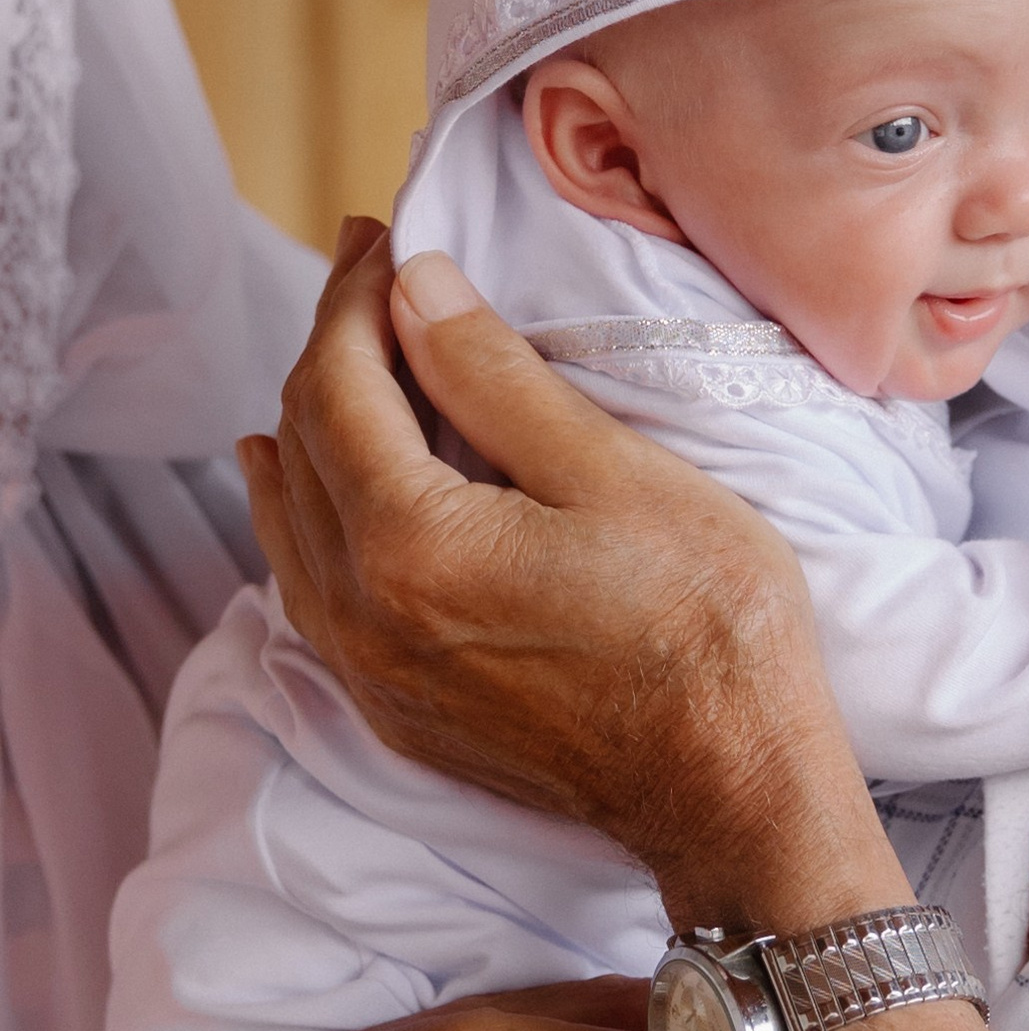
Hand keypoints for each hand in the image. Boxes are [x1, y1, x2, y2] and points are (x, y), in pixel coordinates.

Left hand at [243, 225, 901, 932]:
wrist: (735, 792)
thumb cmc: (708, 629)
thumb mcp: (618, 476)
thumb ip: (497, 379)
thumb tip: (415, 286)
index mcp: (411, 543)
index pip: (340, 383)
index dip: (354, 297)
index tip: (381, 238)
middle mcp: (362, 613)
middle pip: (305, 445)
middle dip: (332, 348)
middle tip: (373, 279)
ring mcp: (373, 674)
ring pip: (292, 524)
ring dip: (306, 432)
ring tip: (334, 364)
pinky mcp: (399, 714)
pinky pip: (314, 593)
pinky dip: (308, 521)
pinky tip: (316, 494)